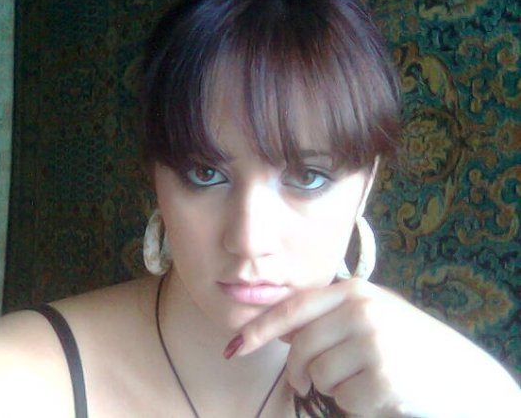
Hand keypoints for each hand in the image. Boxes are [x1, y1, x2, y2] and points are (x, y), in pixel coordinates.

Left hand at [226, 279, 520, 416]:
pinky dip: (354, 404)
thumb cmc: (408, 343)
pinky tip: (379, 391)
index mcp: (355, 292)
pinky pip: (342, 400)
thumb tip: (279, 330)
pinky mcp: (384, 379)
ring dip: (333, 386)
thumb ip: (327, 317)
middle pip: (300, 349)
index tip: (233, 346)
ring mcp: (375, 343)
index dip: (259, 329)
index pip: (293, 309)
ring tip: (365, 377)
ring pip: (318, 376)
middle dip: (299, 370)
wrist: (461, 374)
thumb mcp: (370, 315)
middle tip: (315, 379)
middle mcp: (363, 311)